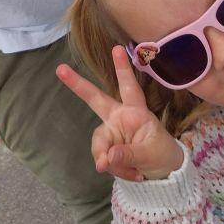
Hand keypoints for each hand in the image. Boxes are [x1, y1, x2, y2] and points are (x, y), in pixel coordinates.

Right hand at [56, 48, 182, 181]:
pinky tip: (134, 175)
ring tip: (135, 173)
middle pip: (95, 99)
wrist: (163, 175)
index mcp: (135, 111)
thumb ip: (127, 155)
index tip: (117, 48)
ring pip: (99, 142)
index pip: (129, 87)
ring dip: (112, 161)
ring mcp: (112, 132)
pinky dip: (116, 169)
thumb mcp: (151, 154)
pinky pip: (103, 159)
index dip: (122, 69)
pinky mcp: (107, 148)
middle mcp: (119, 117)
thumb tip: (104, 159)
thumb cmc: (162, 155)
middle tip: (60, 69)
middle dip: (78, 85)